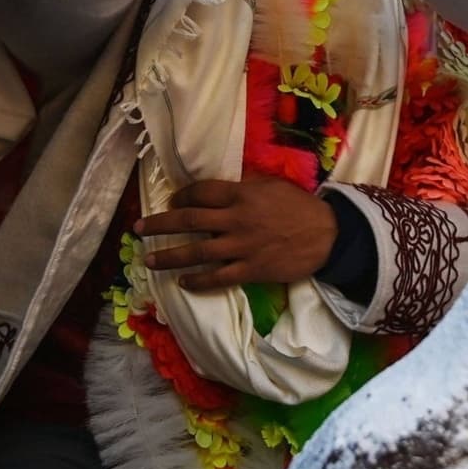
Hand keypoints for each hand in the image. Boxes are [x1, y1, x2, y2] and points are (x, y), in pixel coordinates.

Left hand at [134, 177, 338, 289]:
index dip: (180, 196)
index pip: (200, 193)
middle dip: (158, 225)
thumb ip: (245, 186)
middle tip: (138, 229)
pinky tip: (182, 282)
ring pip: (196, 252)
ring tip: (148, 260)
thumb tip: (220, 187)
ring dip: (168, 256)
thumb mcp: (273, 186)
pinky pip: (217, 277)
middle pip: (188, 221)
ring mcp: (242, 247)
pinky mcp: (251, 270)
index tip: (170, 202)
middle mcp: (236, 220)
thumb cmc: (301, 207)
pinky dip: (197, 281)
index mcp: (242, 195)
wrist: (329, 236)